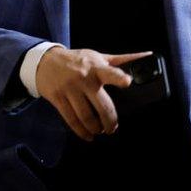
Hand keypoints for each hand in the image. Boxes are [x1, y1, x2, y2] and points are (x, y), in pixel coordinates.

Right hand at [36, 48, 151, 140]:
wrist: (44, 61)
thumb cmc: (76, 59)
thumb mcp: (98, 56)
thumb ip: (122, 60)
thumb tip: (146, 57)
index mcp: (96, 67)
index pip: (110, 72)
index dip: (119, 77)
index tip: (127, 82)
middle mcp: (83, 78)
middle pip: (101, 105)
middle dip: (110, 121)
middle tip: (112, 128)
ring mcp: (69, 89)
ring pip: (86, 116)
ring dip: (96, 128)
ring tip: (100, 130)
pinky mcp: (57, 98)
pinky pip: (71, 120)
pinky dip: (81, 131)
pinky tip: (87, 135)